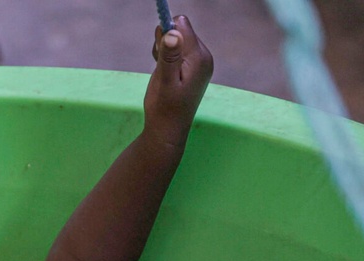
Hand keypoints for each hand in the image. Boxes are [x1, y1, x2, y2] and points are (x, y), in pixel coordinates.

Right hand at [145, 15, 214, 143]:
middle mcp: (203, 56)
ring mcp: (199, 62)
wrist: (168, 132)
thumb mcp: (164, 83)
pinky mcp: (193, 66)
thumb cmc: (164, 110)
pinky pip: (178, 49)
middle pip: (180, 29)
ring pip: (177, 38)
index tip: (160, 51)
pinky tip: (166, 74)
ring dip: (165, 51)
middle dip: (165, 42)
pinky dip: (167, 57)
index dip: (166, 33)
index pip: (182, 25)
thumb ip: (169, 57)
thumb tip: (172, 33)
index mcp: (199, 58)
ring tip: (163, 73)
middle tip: (161, 67)